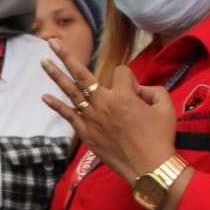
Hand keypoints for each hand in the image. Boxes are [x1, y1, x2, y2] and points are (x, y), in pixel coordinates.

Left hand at [39, 38, 176, 181]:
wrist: (150, 168)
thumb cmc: (160, 138)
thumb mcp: (166, 108)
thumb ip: (153, 90)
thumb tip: (138, 90)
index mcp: (124, 96)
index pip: (122, 72)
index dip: (131, 79)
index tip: (138, 94)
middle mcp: (103, 105)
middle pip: (82, 74)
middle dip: (67, 56)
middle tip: (53, 42)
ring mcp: (92, 119)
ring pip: (71, 92)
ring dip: (57, 76)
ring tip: (43, 62)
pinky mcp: (87, 134)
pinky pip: (69, 116)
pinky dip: (57, 106)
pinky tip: (45, 97)